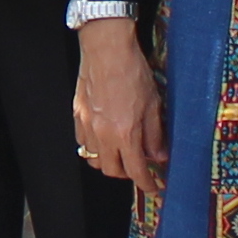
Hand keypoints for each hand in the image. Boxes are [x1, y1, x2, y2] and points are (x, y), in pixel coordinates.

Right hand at [71, 16, 165, 187]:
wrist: (107, 48)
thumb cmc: (132, 71)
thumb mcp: (153, 104)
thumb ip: (155, 134)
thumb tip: (159, 155)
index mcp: (125, 133)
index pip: (136, 171)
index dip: (148, 184)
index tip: (155, 188)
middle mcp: (103, 134)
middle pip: (112, 171)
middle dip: (127, 174)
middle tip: (139, 167)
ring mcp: (87, 126)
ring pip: (94, 159)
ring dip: (109, 162)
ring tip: (120, 152)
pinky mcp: (77, 115)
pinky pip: (83, 142)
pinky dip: (93, 147)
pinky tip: (104, 137)